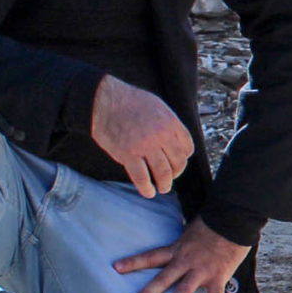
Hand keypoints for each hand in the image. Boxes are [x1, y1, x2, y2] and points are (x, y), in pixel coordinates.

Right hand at [91, 75, 194, 197]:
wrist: (104, 100)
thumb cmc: (129, 101)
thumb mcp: (157, 106)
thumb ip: (168, 123)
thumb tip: (175, 138)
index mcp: (171, 123)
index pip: (187, 147)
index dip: (184, 157)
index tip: (178, 162)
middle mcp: (161, 136)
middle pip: (178, 162)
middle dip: (176, 173)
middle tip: (171, 177)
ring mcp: (145, 146)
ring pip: (163, 172)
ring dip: (165, 184)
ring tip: (163, 188)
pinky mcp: (128, 155)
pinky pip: (142, 177)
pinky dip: (146, 188)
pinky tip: (148, 192)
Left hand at [114, 219, 249, 292]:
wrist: (234, 220)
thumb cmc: (214, 223)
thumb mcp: (191, 230)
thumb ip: (183, 242)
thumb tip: (176, 246)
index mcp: (178, 249)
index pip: (151, 256)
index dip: (134, 262)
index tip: (116, 268)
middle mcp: (186, 261)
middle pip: (163, 278)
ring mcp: (201, 270)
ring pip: (183, 291)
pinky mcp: (218, 276)